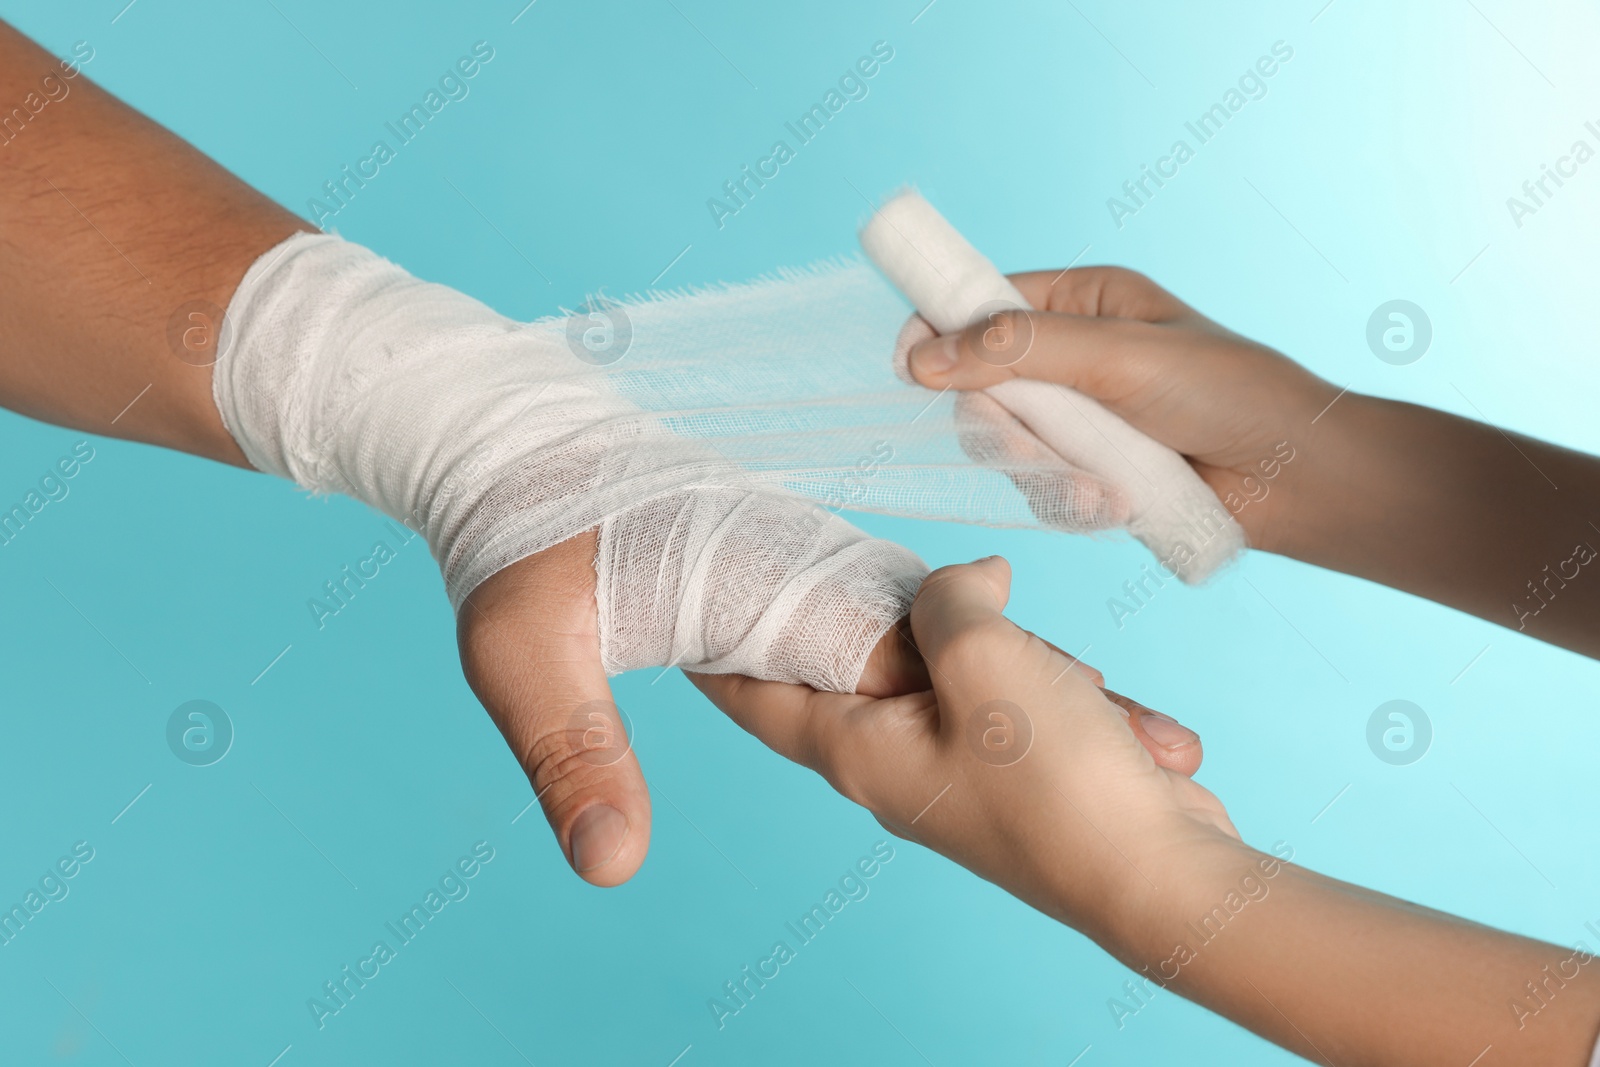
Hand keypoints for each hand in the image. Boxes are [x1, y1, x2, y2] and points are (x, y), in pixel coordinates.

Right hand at [457, 541, 1207, 887]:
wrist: (508, 465)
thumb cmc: (508, 556)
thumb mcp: (526, 657)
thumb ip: (573, 751)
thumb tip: (609, 868)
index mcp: (755, 696)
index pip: (867, 736)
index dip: (953, 763)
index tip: (1065, 803)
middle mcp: (800, 682)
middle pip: (940, 712)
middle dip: (1047, 734)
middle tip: (1172, 761)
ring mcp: (809, 632)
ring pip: (945, 664)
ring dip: (1039, 686)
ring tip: (1155, 730)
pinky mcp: (807, 579)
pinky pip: (908, 612)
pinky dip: (978, 620)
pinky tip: (1044, 624)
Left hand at [691, 556, 1233, 940]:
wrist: (1163, 881)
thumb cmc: (1056, 779)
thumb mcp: (983, 655)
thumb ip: (948, 599)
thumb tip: (970, 584)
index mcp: (854, 748)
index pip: (754, 691)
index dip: (717, 647)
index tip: (688, 606)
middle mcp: (896, 766)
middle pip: (879, 661)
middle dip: (941, 622)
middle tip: (988, 601)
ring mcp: (962, 775)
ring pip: (974, 674)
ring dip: (1040, 668)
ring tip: (1089, 700)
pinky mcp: (1023, 779)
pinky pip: (1037, 708)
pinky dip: (1085, 708)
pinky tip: (1139, 736)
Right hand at [904, 268, 1338, 554]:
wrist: (1298, 481)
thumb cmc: (1229, 395)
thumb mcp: (1118, 358)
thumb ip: (1018, 352)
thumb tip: (923, 354)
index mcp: (1084, 302)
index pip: (984, 301)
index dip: (940, 328)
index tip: (908, 363)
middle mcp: (1075, 357)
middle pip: (982, 385)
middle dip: (1001, 424)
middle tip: (1028, 447)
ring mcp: (1082, 419)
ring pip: (1007, 446)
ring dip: (1046, 472)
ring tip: (1103, 487)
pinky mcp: (1092, 474)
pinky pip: (1041, 490)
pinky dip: (1072, 502)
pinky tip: (1117, 505)